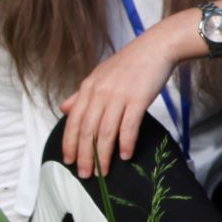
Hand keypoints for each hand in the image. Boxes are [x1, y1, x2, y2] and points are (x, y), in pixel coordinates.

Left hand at [58, 27, 185, 177]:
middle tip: (85, 174)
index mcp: (88, 88)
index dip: (70, 143)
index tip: (69, 161)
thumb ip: (81, 94)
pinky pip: (129, 126)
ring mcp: (118, 96)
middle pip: (88, 130)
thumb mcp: (100, 75)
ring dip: (103, 155)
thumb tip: (64, 109)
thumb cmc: (130, 63)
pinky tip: (125, 156)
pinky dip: (126, 143)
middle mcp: (99, 93)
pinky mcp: (138, 99)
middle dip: (85, 155)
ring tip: (102, 172)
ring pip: (105, 132)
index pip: (74, 121)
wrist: (156, 47)